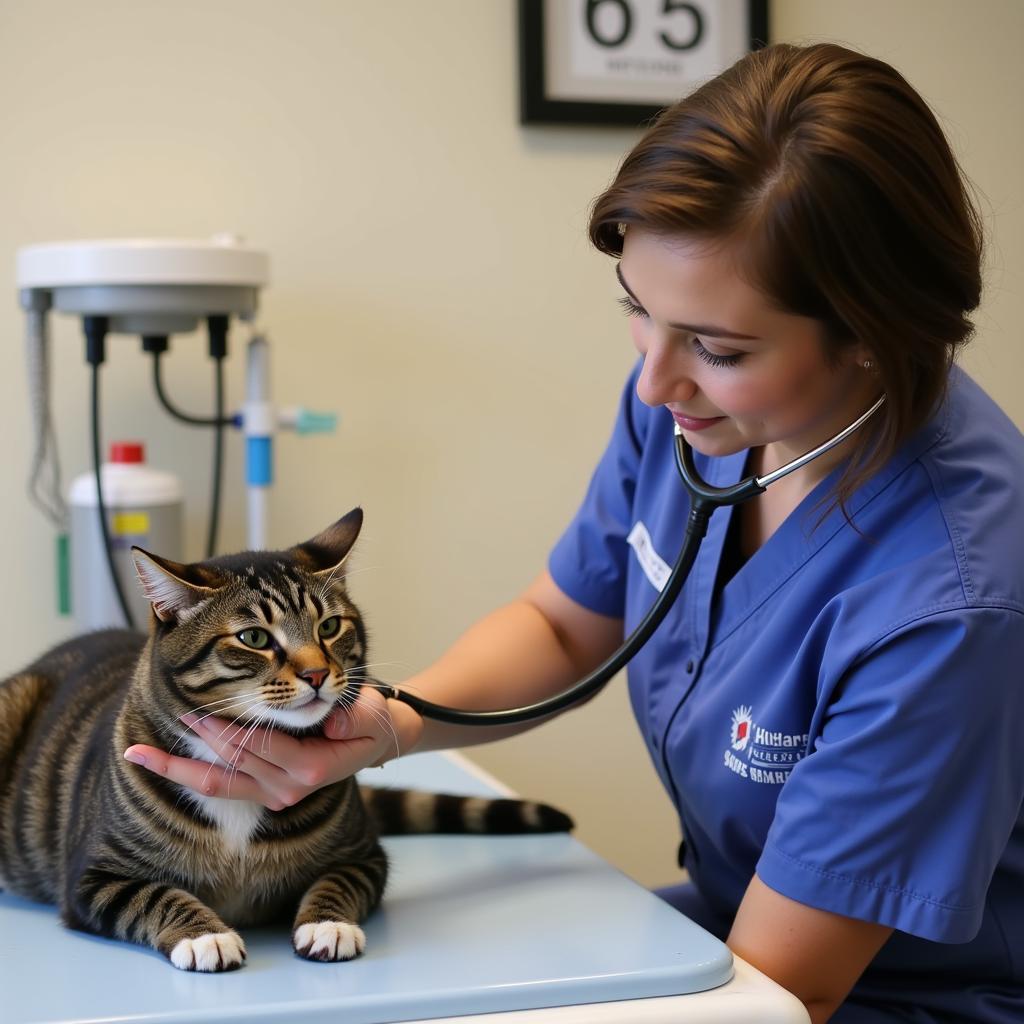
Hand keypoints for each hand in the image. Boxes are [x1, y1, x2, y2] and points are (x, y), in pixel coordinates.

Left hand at [123, 687, 421, 809]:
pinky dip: (187, 774)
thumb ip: (358, 716)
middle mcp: (289, 789)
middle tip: (175, 711)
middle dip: (203, 738)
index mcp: (312, 770)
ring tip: (138, 754)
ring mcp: (276, 795)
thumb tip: (333, 722)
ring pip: (217, 783)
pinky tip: (156, 764)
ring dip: (178, 767)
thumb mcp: (373, 712)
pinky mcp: (266, 793)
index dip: (229, 729)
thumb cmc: (371, 720)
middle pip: (233, 763)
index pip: (261, 748)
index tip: (201, 709)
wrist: (378, 741)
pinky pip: (221, 786)